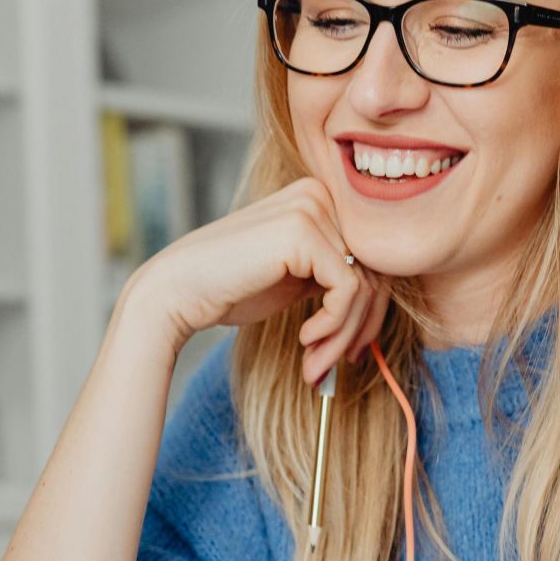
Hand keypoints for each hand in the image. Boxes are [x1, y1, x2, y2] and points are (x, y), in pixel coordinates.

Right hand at [117, 177, 390, 384]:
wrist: (177, 291)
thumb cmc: (230, 287)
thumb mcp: (296, 277)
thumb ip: (334, 276)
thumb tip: (382, 302)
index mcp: (319, 198)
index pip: (371, 258)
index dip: (368, 312)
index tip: (349, 350)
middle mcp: (319, 194)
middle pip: (376, 270)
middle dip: (360, 328)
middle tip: (334, 367)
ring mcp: (312, 208)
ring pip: (366, 285)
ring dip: (344, 336)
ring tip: (316, 365)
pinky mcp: (305, 233)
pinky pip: (348, 290)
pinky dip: (333, 326)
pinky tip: (304, 341)